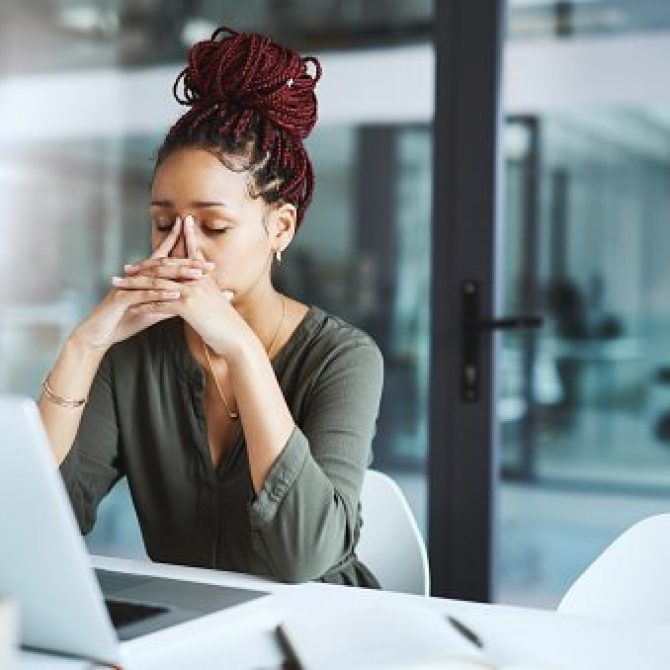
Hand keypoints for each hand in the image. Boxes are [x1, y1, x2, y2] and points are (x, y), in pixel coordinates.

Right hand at [73, 218, 209, 350]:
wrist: (99, 335)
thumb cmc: (125, 321)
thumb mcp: (153, 311)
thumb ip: (171, 304)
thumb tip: (191, 301)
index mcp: (145, 279)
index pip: (168, 264)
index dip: (188, 261)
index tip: (211, 264)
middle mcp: (136, 277)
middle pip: (165, 265)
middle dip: (187, 263)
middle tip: (207, 264)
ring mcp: (128, 286)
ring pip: (156, 277)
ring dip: (177, 275)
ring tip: (196, 275)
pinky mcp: (121, 298)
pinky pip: (143, 294)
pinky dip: (160, 294)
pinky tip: (175, 295)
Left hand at [118, 215, 251, 357]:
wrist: (236, 338)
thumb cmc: (227, 324)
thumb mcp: (216, 302)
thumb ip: (206, 291)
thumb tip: (197, 290)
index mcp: (203, 276)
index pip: (183, 255)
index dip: (165, 250)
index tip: (151, 249)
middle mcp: (197, 278)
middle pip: (163, 267)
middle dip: (142, 267)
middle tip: (125, 269)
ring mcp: (192, 290)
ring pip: (157, 283)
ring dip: (135, 285)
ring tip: (119, 287)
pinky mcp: (187, 305)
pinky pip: (160, 302)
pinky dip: (144, 305)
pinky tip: (132, 308)